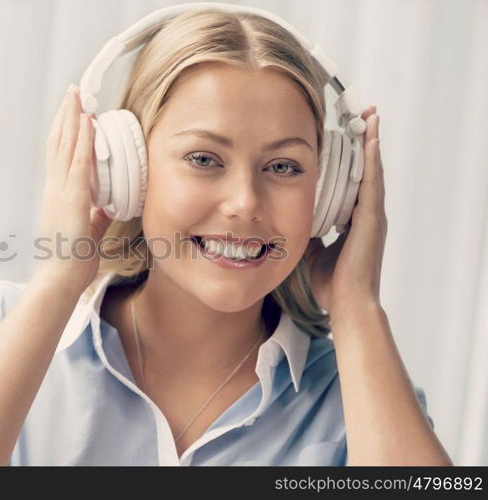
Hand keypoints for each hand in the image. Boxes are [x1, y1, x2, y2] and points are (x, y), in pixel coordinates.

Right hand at [33, 84, 112, 291]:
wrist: (61, 277)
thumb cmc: (72, 258)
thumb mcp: (88, 228)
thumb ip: (96, 212)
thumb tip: (108, 203)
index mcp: (58, 194)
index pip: (59, 154)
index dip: (64, 130)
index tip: (71, 112)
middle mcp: (55, 187)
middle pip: (58, 142)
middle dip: (66, 115)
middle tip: (72, 91)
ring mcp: (62, 190)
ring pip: (66, 145)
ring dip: (73, 118)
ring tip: (77, 95)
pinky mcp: (73, 197)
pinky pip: (78, 161)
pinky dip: (83, 139)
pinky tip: (88, 122)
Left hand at [303, 106, 385, 315]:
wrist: (346, 305)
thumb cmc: (331, 284)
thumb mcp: (312, 252)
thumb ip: (307, 233)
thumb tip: (289, 221)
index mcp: (354, 221)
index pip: (353, 182)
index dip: (352, 159)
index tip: (347, 136)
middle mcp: (367, 215)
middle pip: (365, 170)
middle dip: (363, 143)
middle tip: (363, 115)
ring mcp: (372, 216)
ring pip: (372, 171)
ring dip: (370, 143)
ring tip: (369, 117)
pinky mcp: (372, 220)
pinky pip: (372, 184)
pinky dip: (372, 161)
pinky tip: (371, 140)